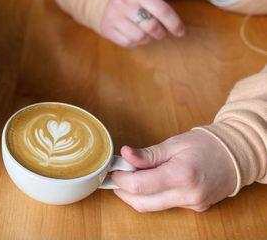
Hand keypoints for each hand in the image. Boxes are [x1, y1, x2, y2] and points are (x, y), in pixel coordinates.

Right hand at [100, 0, 184, 47]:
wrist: (104, 0)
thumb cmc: (133, 1)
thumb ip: (160, 10)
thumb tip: (177, 30)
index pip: (161, 10)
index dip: (174, 23)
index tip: (180, 31)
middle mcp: (122, 4)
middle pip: (152, 27)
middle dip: (160, 33)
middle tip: (160, 32)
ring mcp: (112, 17)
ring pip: (140, 37)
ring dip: (148, 38)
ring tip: (145, 32)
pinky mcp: (106, 29)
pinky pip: (128, 43)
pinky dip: (135, 42)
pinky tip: (133, 34)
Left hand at [111, 130, 236, 211]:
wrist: (236, 156)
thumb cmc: (206, 145)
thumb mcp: (174, 144)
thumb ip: (148, 154)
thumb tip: (125, 155)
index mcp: (181, 175)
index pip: (139, 186)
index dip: (121, 179)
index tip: (115, 169)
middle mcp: (187, 195)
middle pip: (143, 203)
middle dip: (124, 191)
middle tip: (118, 176)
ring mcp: (192, 204)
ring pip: (153, 207)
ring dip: (137, 195)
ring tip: (133, 176)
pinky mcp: (195, 208)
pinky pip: (166, 205)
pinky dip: (153, 195)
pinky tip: (152, 181)